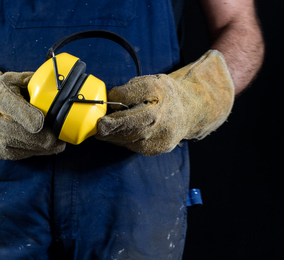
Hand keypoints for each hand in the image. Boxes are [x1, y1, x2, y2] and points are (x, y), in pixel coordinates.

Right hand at [0, 36, 64, 159]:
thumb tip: (58, 87)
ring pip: (26, 149)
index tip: (48, 122)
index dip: (36, 120)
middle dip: (49, 140)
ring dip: (44, 148)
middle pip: (27, 136)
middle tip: (62, 138)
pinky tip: (42, 147)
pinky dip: (33, 151)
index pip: (19, 113)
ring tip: (57, 144)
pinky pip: (20, 155)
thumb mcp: (11, 79)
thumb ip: (33, 82)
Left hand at [96, 50, 234, 155]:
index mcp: (158, 91)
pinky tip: (118, 135)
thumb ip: (130, 89)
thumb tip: (109, 100)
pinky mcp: (157, 148)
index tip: (107, 99)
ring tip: (103, 130)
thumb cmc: (164, 95)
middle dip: (110, 125)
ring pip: (128, 138)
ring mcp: (159, 134)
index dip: (117, 97)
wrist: (191, 111)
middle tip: (98, 126)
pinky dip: (122, 141)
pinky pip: (133, 146)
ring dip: (112, 135)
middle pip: (129, 122)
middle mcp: (160, 114)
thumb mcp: (150, 81)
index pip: (131, 94)